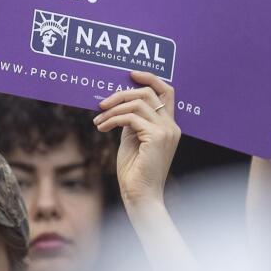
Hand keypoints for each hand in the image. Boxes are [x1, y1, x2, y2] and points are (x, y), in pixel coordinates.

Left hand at [93, 71, 180, 207]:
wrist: (140, 195)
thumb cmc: (134, 171)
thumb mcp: (132, 139)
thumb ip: (131, 120)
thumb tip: (119, 103)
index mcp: (169, 125)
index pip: (167, 91)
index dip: (150, 78)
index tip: (130, 74)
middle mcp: (172, 126)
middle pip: (148, 93)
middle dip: (121, 93)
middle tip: (102, 103)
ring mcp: (166, 131)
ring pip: (137, 103)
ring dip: (112, 109)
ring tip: (98, 120)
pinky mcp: (156, 137)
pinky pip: (130, 117)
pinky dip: (112, 119)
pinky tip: (102, 127)